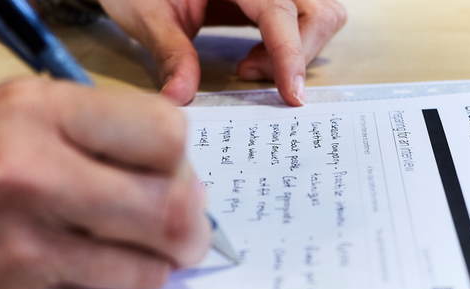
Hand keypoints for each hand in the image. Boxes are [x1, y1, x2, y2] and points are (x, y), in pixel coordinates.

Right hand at [0, 79, 210, 288]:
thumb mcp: (7, 121)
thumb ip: (92, 137)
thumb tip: (179, 176)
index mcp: (35, 111)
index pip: (165, 131)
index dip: (180, 159)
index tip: (172, 174)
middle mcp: (32, 170)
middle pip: (171, 203)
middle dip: (192, 223)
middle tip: (184, 230)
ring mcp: (26, 240)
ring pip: (153, 260)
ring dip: (161, 260)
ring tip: (138, 250)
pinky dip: (121, 283)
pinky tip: (95, 270)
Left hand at [99, 0, 346, 105]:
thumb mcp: (149, 15)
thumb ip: (171, 54)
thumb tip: (180, 97)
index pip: (280, 10)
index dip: (290, 53)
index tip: (291, 94)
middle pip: (317, 11)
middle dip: (296, 53)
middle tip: (247, 72)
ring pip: (319, 14)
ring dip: (297, 49)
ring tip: (251, 64)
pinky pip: (304, 18)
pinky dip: (290, 45)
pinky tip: (256, 55)